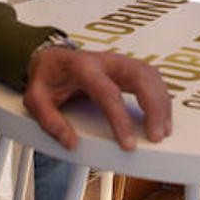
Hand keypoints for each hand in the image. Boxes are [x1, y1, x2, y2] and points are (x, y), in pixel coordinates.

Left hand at [24, 48, 172, 150]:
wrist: (49, 57)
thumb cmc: (46, 77)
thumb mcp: (36, 100)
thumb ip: (50, 121)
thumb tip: (70, 141)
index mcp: (82, 68)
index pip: (108, 93)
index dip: (121, 120)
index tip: (128, 142)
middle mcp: (105, 61)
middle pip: (139, 77)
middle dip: (153, 107)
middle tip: (156, 135)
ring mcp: (119, 61)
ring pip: (150, 74)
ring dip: (162, 102)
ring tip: (163, 129)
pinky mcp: (126, 67)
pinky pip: (151, 76)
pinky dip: (161, 95)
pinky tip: (162, 114)